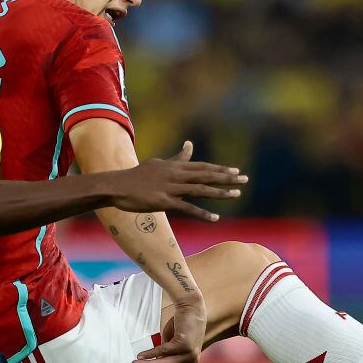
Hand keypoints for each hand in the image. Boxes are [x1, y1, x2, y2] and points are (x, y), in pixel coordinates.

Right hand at [108, 141, 246, 220]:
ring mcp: (171, 188)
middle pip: (206, 175)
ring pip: (200, 190)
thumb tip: (190, 144)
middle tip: (244, 180)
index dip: (220, 169)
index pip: (202, 167)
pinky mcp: (164, 201)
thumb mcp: (159, 162)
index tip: (236, 171)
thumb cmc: (138, 176)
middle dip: (226, 178)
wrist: (117, 186)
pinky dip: (202, 213)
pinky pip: (187, 208)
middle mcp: (176, 175)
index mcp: (175, 166)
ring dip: (220, 192)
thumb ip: (178, 157)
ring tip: (236, 195)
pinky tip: (215, 218)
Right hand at [131, 296, 206, 362]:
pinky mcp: (184, 345)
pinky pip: (163, 351)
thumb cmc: (183, 323)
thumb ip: (166, 353)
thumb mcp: (173, 342)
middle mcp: (191, 360)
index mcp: (189, 362)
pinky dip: (150, 354)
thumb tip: (154, 361)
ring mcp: (188, 354)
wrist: (192, 307)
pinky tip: (141, 354)